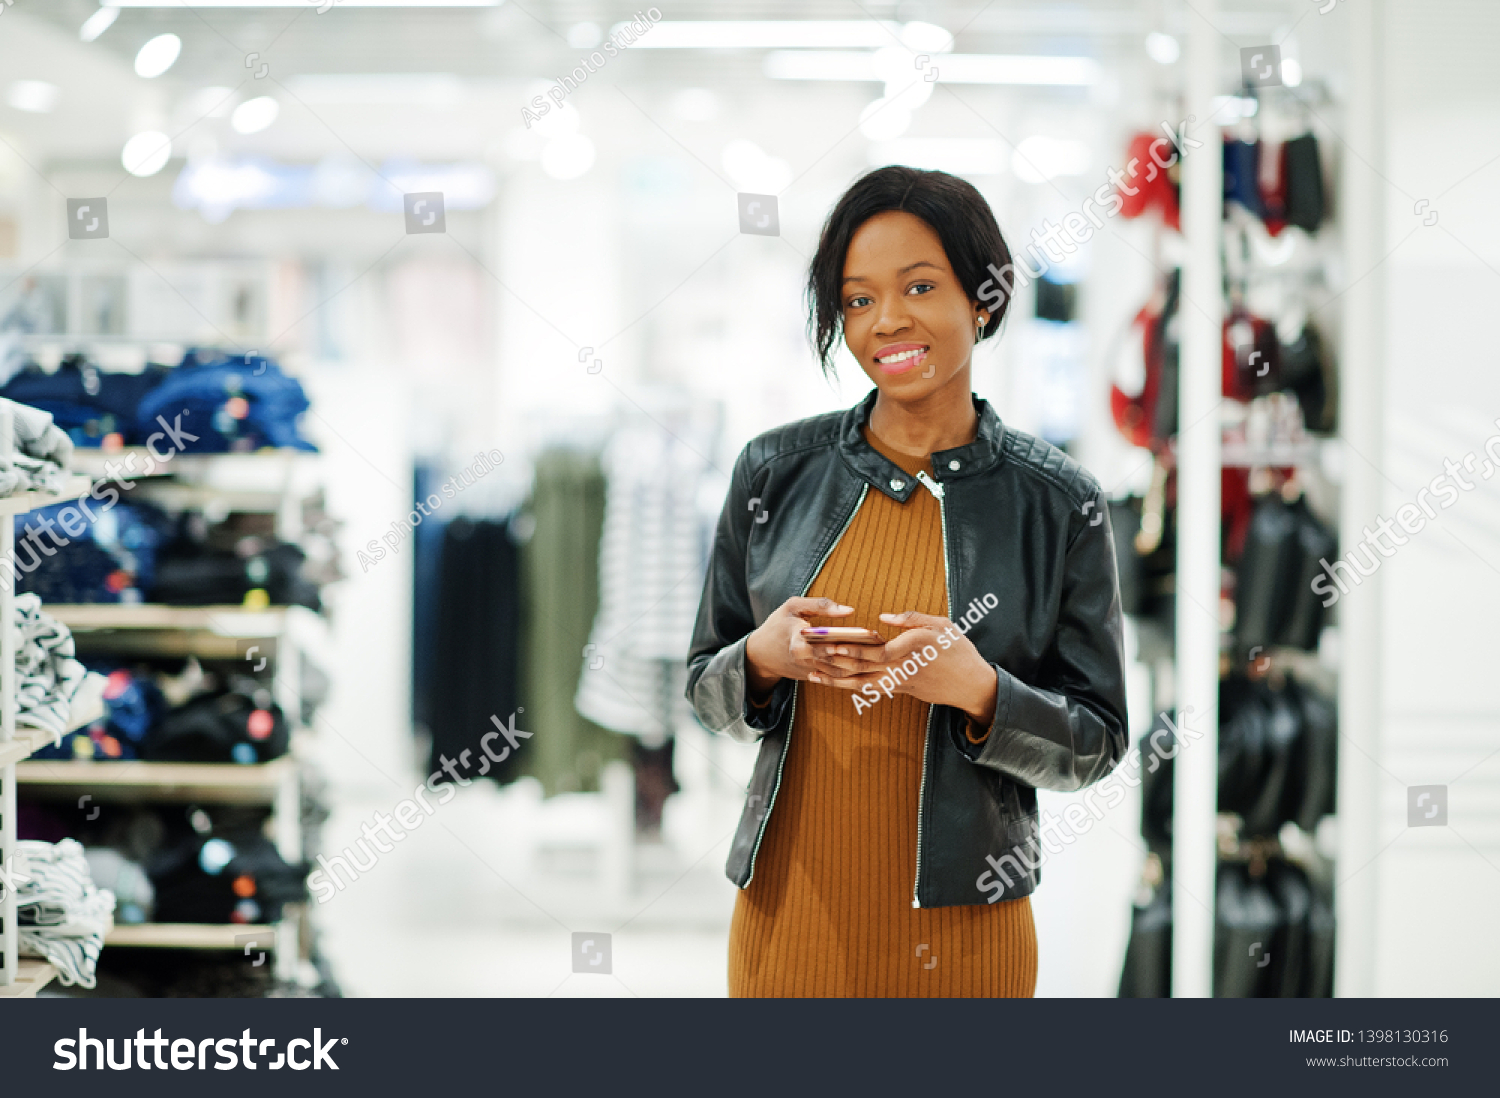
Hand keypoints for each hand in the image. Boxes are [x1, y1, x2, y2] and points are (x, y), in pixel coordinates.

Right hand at [744, 597, 886, 699]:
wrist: (760, 654)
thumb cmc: (778, 624)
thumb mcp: (793, 606)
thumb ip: (820, 605)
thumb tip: (849, 610)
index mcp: (799, 640)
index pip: (831, 640)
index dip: (853, 638)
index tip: (873, 632)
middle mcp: (806, 659)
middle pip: (840, 657)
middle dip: (864, 653)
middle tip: (886, 646)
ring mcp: (810, 671)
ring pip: (842, 671)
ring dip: (863, 666)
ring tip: (884, 657)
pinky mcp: (815, 677)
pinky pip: (838, 677)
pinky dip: (855, 674)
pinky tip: (872, 668)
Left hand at [811, 610, 998, 725]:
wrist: (973, 686)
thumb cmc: (959, 651)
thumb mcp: (943, 625)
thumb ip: (913, 619)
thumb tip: (883, 617)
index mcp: (916, 647)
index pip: (879, 650)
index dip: (853, 647)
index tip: (832, 641)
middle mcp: (904, 667)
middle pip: (864, 665)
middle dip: (834, 658)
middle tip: (809, 652)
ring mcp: (901, 682)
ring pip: (862, 681)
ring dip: (835, 678)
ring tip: (811, 673)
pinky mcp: (900, 690)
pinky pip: (869, 689)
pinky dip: (849, 686)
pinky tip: (832, 682)